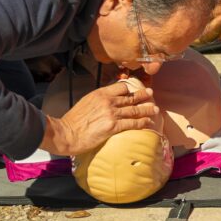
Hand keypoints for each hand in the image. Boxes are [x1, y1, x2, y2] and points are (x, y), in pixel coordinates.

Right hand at [43, 80, 158, 156]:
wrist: (65, 132)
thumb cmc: (72, 121)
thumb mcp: (85, 103)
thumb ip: (98, 101)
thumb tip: (105, 103)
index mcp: (100, 93)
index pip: (121, 87)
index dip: (130, 89)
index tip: (135, 90)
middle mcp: (108, 101)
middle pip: (130, 97)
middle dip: (143, 96)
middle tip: (151, 93)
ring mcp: (111, 113)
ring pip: (134, 109)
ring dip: (147, 109)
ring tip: (155, 109)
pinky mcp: (113, 126)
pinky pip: (132, 123)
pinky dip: (142, 122)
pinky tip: (148, 122)